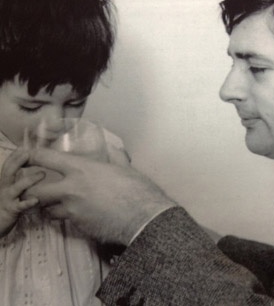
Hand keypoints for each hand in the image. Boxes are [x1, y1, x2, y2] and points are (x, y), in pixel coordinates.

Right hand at [0, 149, 44, 236]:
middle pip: (8, 172)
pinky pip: (20, 206)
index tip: (23, 147)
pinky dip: (28, 202)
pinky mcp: (11, 210)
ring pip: (17, 187)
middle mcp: (4, 188)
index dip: (14, 157)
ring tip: (43, 174)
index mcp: (4, 182)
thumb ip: (18, 181)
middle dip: (18, 161)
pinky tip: (36, 200)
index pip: (7, 166)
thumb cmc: (5, 206)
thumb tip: (30, 169)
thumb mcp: (11, 191)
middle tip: (29, 153)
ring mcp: (7, 199)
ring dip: (29, 180)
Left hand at [26, 148, 175, 244]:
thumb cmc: (136, 189)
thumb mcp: (125, 168)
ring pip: (48, 211)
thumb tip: (116, 148)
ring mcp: (73, 211)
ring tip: (60, 203)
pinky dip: (70, 217)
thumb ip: (116, 157)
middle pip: (35, 192)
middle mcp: (71, 190)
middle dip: (31, 191)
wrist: (143, 217)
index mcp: (81, 169)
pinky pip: (67, 222)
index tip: (29, 157)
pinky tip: (83, 214)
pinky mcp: (80, 227)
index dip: (32, 157)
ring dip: (50, 207)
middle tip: (38, 189)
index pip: (46, 159)